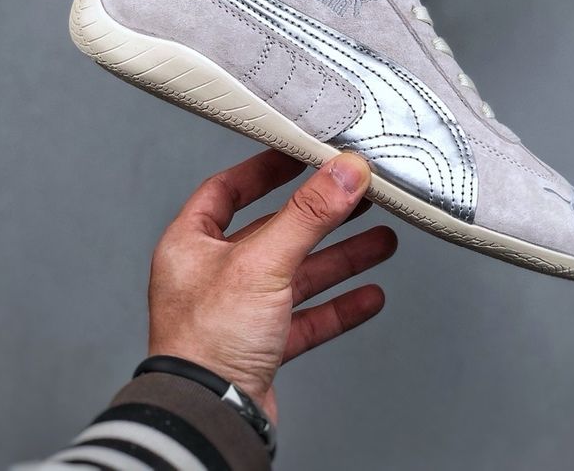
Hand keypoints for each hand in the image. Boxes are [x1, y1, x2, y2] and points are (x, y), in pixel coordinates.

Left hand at [147, 149, 396, 423]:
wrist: (208, 418)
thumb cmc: (207, 343)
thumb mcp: (262, 262)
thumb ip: (308, 215)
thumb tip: (343, 172)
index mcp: (192, 244)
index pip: (228, 189)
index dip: (264, 170)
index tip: (299, 155)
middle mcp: (213, 274)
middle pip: (275, 232)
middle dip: (321, 217)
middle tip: (357, 197)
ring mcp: (238, 312)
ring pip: (297, 275)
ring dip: (340, 258)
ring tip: (380, 241)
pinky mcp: (261, 346)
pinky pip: (306, 318)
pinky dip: (338, 306)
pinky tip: (368, 297)